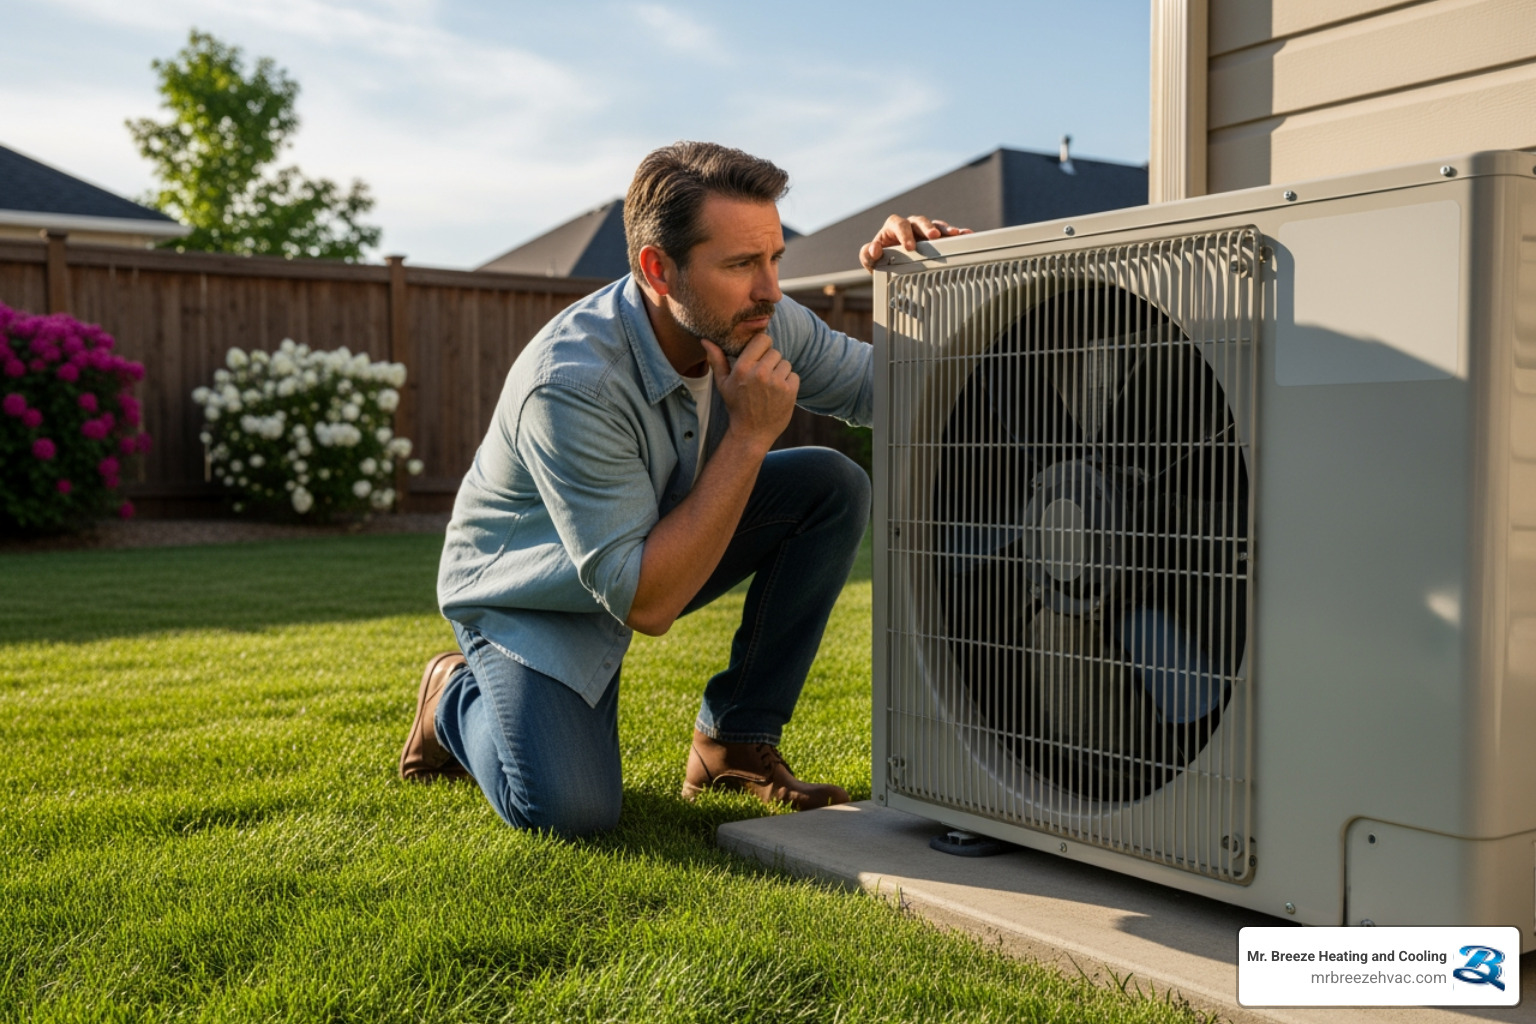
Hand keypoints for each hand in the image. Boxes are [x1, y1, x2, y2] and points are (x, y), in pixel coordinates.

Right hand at [703, 334, 797, 451]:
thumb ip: (717, 360)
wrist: (752, 433)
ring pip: (785, 363)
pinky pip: (794, 376)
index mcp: (743, 368)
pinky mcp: (790, 392)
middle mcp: (760, 373)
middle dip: (770, 362)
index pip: (763, 339)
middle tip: (762, 377)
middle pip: (775, 352)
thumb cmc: (736, 406)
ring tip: (769, 387)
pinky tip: (778, 394)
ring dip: (780, 372)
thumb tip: (705, 339)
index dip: (762, 346)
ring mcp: (776, 382)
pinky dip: (788, 383)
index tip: (759, 356)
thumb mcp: (723, 383)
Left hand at [860, 214, 971, 270]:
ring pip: (937, 225)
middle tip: (933, 237)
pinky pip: (948, 234)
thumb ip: (867, 254)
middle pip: (920, 221)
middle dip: (927, 228)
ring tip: (956, 234)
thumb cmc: (881, 259)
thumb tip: (873, 250)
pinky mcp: (937, 238)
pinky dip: (958, 234)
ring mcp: (925, 231)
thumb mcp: (870, 259)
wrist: (893, 265)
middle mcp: (911, 225)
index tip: (909, 247)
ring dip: (946, 229)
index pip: (899, 224)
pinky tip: (967, 234)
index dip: (904, 234)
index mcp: (894, 226)